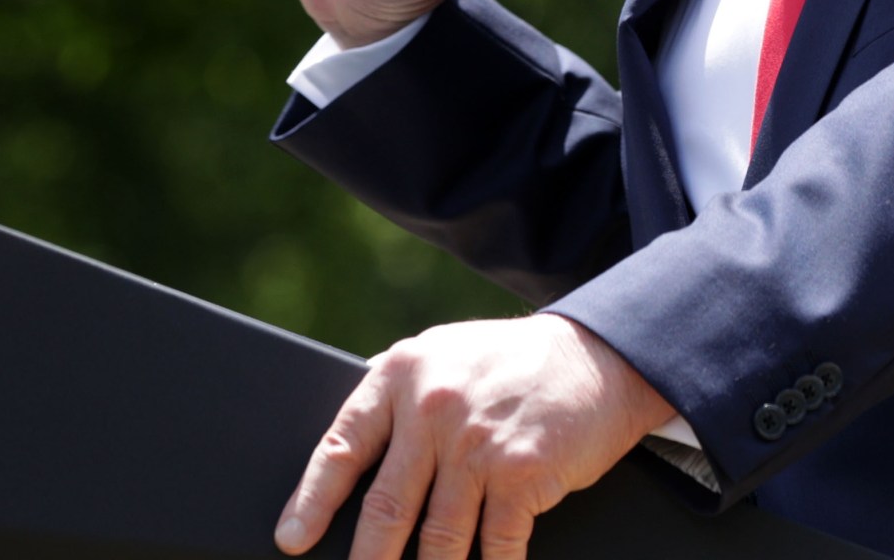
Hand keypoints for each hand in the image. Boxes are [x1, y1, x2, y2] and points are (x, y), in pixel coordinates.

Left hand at [273, 314, 676, 559]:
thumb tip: (349, 439)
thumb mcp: (444, 353)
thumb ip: (398, 390)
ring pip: (436, 536)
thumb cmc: (514, 362)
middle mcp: (433, 408)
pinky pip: (495, 545)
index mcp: (403, 375)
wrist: (600, 356)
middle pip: (386, 505)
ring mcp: (477, 444)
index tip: (293, 539)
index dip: (312, 499)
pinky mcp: (521, 474)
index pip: (342, 445)